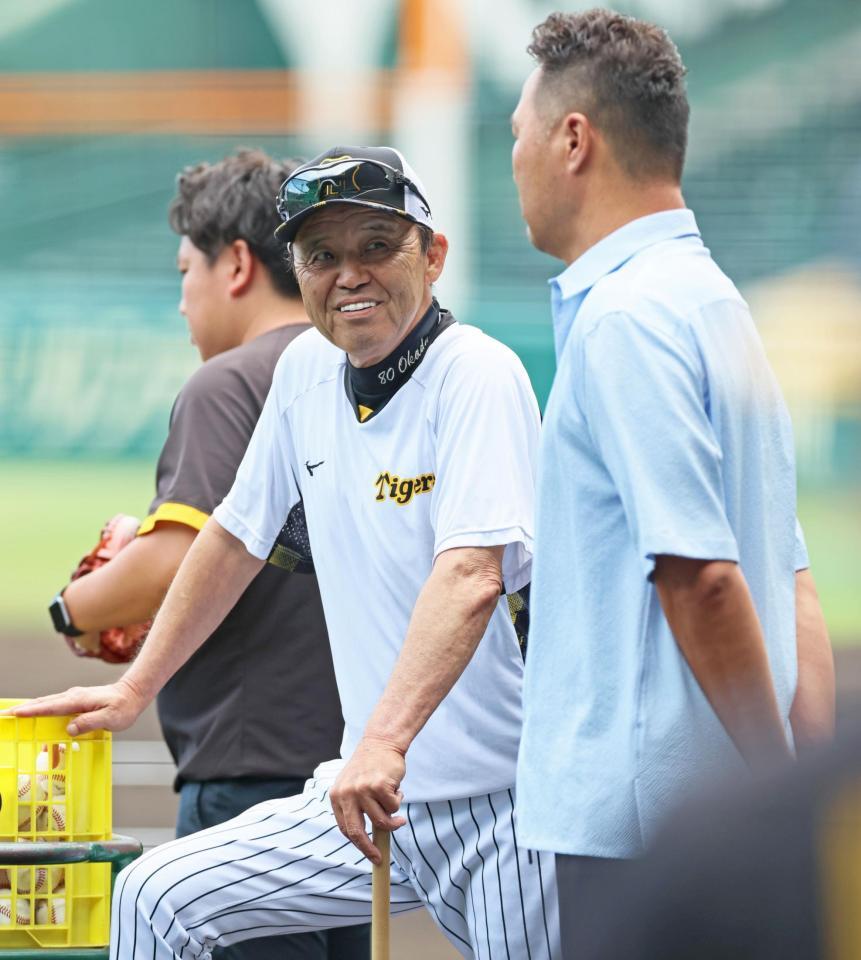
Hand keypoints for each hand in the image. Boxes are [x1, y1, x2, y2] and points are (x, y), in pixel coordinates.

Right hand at [1, 677, 148, 735]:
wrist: (133, 694)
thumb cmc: (124, 707)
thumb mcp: (111, 718)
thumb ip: (90, 722)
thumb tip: (69, 728)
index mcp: (79, 700)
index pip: (50, 706)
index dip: (31, 711)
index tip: (14, 713)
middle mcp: (73, 696)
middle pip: (43, 702)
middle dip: (23, 708)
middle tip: (4, 715)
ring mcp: (74, 697)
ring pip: (47, 702)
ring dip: (30, 708)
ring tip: (13, 715)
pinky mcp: (76, 700)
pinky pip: (54, 705)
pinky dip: (41, 708)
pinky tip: (35, 714)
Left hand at [329, 736, 406, 862]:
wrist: (381, 742)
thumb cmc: (370, 767)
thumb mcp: (354, 786)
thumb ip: (356, 809)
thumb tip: (368, 841)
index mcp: (336, 795)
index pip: (345, 829)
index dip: (359, 845)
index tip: (371, 855)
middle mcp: (346, 793)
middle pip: (356, 832)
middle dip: (369, 849)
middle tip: (380, 858)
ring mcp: (362, 789)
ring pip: (381, 821)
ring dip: (393, 820)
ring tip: (397, 806)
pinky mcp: (378, 785)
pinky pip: (393, 807)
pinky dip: (398, 800)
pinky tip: (396, 787)